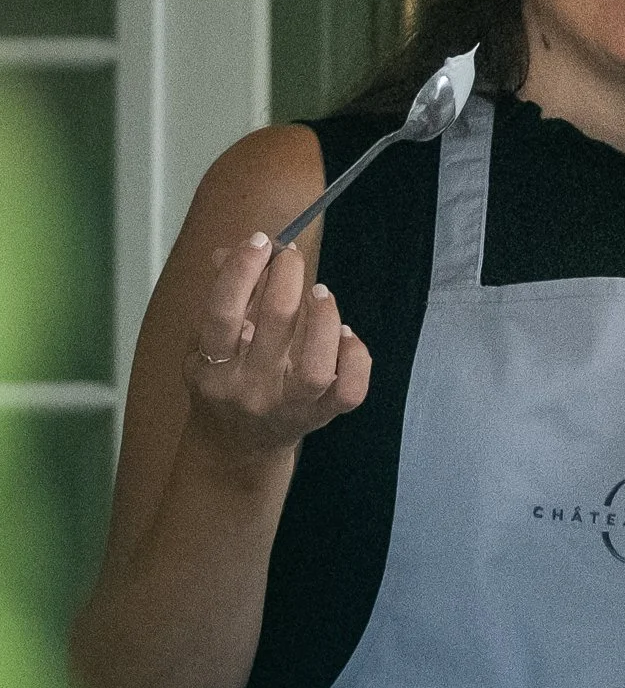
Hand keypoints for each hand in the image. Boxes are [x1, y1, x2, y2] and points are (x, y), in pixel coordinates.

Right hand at [183, 233, 370, 466]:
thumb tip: (234, 249)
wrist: (235, 445)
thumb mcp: (205, 342)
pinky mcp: (321, 417)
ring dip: (324, 317)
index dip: (243, 271)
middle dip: (288, 277)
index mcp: (212, 368)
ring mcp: (287, 407)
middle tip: (290, 258)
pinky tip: (346, 335)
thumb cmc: (223, 380)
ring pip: (317, 364)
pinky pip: (349, 390)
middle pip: (275, 323)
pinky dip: (356, 356)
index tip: (261, 241)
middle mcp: (249, 389)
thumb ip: (221, 296)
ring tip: (320, 293)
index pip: (223, 313)